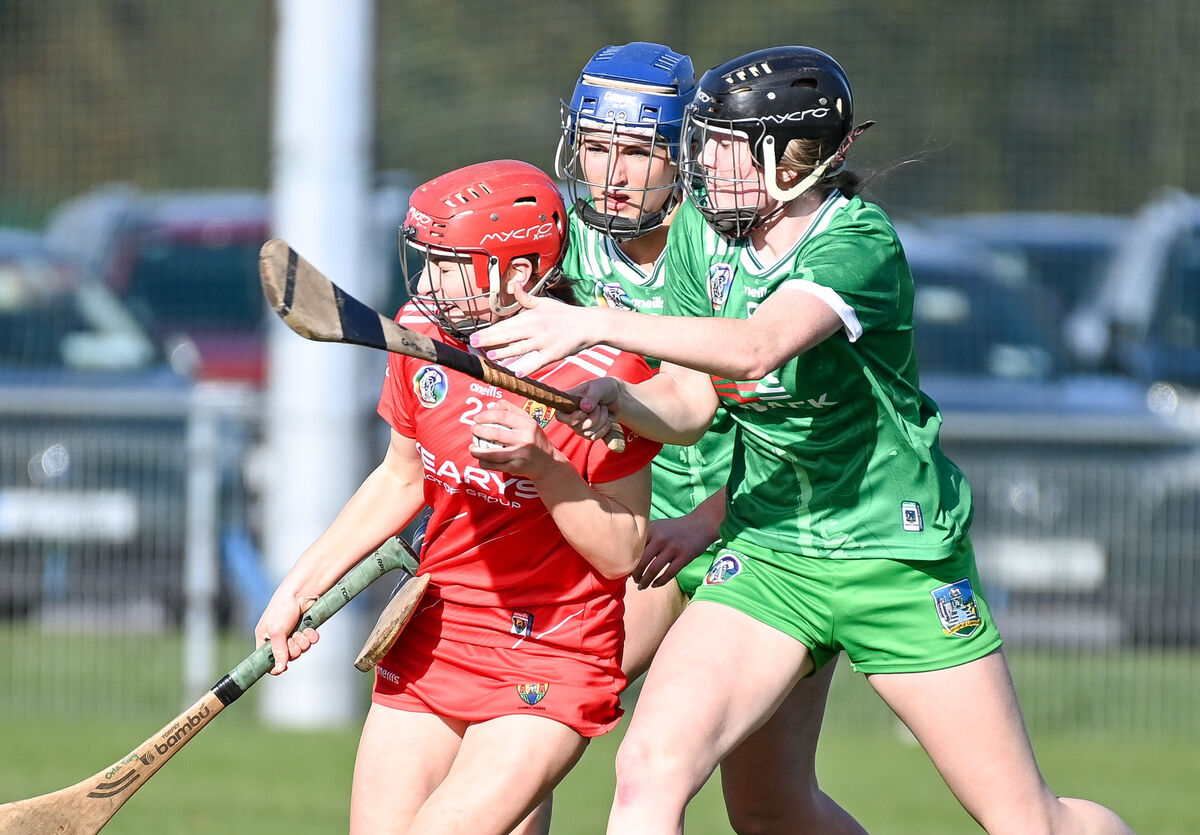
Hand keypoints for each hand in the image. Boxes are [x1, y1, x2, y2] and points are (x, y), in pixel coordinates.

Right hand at [253, 589, 320, 674]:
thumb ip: (278, 651)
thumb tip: (279, 669)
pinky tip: (311, 630)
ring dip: (303, 643)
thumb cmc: (282, 608)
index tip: (282, 669)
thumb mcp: (276, 631)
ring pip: (300, 649)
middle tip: (294, 640)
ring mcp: (292, 633)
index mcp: (265, 638)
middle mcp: (278, 637)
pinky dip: (311, 637)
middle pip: (287, 656)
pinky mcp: (304, 628)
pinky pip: (310, 641)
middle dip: (294, 650)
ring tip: (302, 632)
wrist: (302, 592)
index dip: (275, 665)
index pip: (266, 659)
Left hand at [470, 284, 596, 374]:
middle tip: (473, 345)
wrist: (589, 324)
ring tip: (490, 356)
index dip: (489, 331)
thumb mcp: (544, 302)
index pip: (506, 324)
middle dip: (490, 340)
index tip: (474, 336)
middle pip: (509, 335)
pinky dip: (528, 367)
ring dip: (504, 353)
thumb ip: (525, 297)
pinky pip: (538, 362)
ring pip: (520, 348)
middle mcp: (536, 328)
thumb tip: (514, 283)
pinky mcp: (554, 353)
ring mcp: (544, 341)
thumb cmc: (565, 314)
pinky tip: (517, 373)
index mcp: (531, 316)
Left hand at [470, 400, 560, 477]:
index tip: (477, 418)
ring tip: (472, 447)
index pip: (502, 416)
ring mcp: (519, 455)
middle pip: (495, 433)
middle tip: (473, 429)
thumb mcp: (529, 422)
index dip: (486, 416)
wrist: (548, 463)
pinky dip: (484, 462)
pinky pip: (494, 466)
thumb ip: (512, 410)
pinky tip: (481, 459)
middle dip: (479, 431)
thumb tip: (492, 405)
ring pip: (492, 453)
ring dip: (477, 450)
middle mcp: (525, 439)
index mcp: (528, 425)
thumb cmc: (535, 439)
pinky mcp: (515, 468)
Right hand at [556, 378, 620, 440]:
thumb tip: (584, 408)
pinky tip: (608, 419)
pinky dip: (604, 429)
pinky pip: (594, 437)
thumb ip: (591, 396)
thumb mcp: (598, 387)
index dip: (571, 418)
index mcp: (568, 402)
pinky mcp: (589, 433)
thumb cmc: (604, 388)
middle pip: (576, 426)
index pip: (559, 416)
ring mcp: (579, 426)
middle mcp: (571, 416)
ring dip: (601, 421)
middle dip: (593, 418)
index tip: (584, 413)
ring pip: (587, 433)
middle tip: (600, 406)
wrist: (616, 397)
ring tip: (604, 409)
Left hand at [633, 515, 717, 589]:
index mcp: (651, 530)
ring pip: (653, 570)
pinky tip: (655, 584)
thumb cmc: (675, 528)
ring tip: (642, 586)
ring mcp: (673, 548)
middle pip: (641, 562)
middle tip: (634, 580)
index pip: (633, 550)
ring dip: (645, 581)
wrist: (700, 524)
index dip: (628, 563)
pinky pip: (669, 574)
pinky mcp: (684, 556)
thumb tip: (628, 556)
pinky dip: (659, 582)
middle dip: (635, 575)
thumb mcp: (658, 526)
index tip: (625, 571)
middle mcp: (660, 538)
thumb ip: (645, 537)